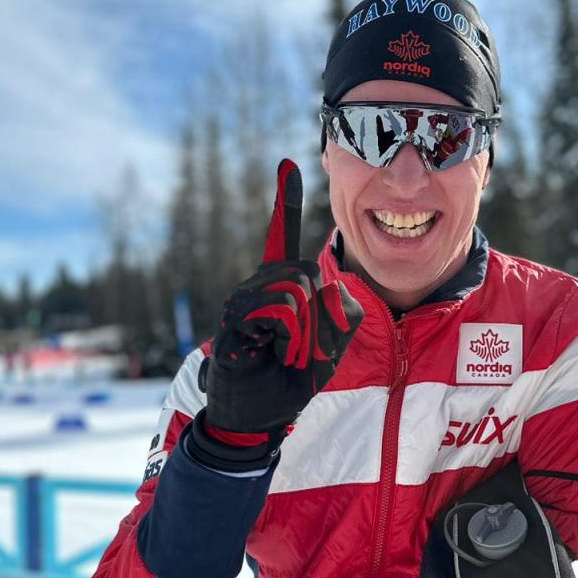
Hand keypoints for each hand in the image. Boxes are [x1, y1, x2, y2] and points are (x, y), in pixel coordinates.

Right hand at [192, 159, 362, 468]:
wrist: (258, 415)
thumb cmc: (292, 376)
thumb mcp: (333, 343)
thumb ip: (342, 312)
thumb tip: (321, 287)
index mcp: (283, 284)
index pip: (285, 237)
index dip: (286, 201)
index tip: (288, 163)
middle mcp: (260, 283)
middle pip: (308, 276)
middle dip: (320, 321)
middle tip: (299, 349)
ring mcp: (243, 298)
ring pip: (297, 294)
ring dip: (304, 336)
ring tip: (283, 354)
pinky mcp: (234, 317)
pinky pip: (281, 311)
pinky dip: (287, 340)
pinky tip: (267, 354)